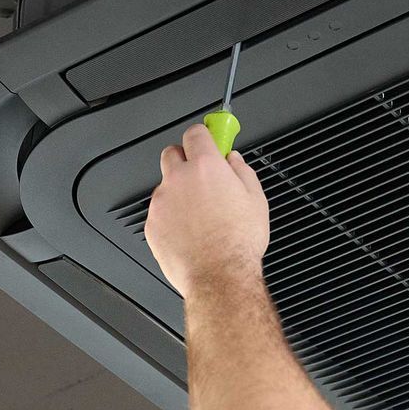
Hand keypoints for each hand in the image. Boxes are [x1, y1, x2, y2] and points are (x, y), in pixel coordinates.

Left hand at [143, 123, 269, 296]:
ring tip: (200, 214)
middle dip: (184, 159)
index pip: (195, 133)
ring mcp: (161, 202)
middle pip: (172, 153)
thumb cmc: (238, 243)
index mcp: (205, 167)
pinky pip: (159, 212)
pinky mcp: (152, 224)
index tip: (208, 140)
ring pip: (165, 185)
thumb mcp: (256, 200)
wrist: (219, 276)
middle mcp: (178, 179)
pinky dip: (171, 217)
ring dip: (178, 192)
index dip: (203, 136)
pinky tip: (190, 231)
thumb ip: (242, 171)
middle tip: (201, 174)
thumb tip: (234, 160)